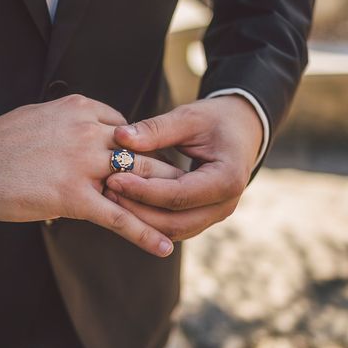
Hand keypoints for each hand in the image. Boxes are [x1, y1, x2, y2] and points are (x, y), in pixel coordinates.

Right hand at [0, 94, 182, 256]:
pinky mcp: (73, 195)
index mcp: (81, 108)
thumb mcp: (41, 117)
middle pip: (141, 153)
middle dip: (166, 172)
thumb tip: (85, 134)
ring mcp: (83, 163)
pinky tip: (163, 246)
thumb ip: (71, 124)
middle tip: (189, 187)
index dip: (140, 149)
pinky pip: (117, 216)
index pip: (127, 128)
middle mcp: (88, 131)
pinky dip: (143, 233)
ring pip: (137, 183)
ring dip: (164, 202)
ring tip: (188, 217)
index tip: (149, 164)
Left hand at [105, 95, 262, 240]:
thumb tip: (120, 137)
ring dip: (139, 219)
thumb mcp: (188, 117)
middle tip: (106, 190)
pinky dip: (147, 219)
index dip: (144, 190)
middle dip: (137, 210)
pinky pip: (172, 226)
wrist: (241, 130)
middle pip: (175, 222)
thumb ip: (155, 129)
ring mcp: (214, 215)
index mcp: (227, 179)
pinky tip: (123, 201)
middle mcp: (224, 205)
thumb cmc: (215, 120)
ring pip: (172, 230)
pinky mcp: (201, 217)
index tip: (114, 176)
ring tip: (109, 196)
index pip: (179, 195)